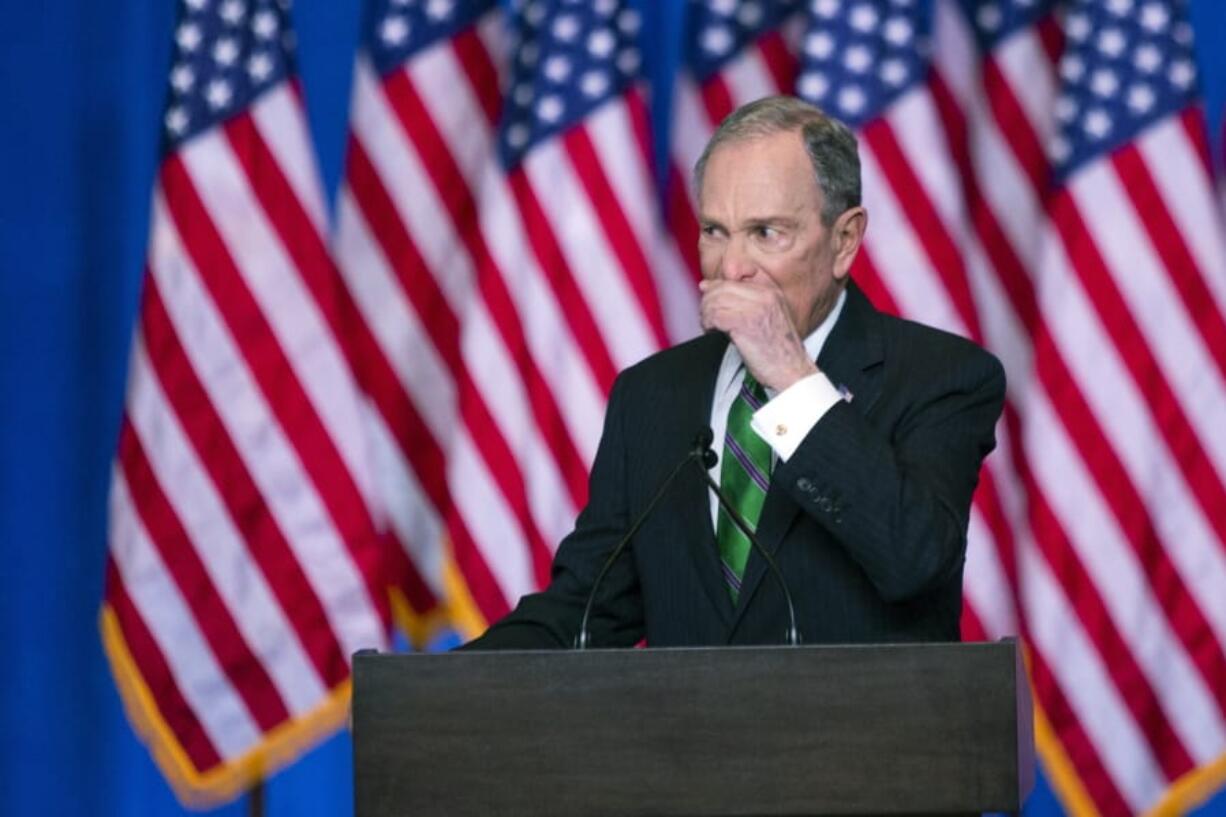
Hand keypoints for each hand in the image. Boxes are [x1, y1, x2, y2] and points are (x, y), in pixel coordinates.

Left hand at [699, 278, 817, 391]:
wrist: (792, 370)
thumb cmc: (777, 350)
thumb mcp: (765, 317)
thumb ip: (740, 300)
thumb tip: (705, 285)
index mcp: (770, 291)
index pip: (732, 275)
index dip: (716, 288)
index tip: (711, 301)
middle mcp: (764, 296)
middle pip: (720, 287)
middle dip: (708, 303)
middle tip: (709, 319)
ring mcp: (755, 308)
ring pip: (714, 300)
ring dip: (706, 315)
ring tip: (711, 327)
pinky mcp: (744, 323)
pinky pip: (714, 315)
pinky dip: (708, 324)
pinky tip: (713, 332)